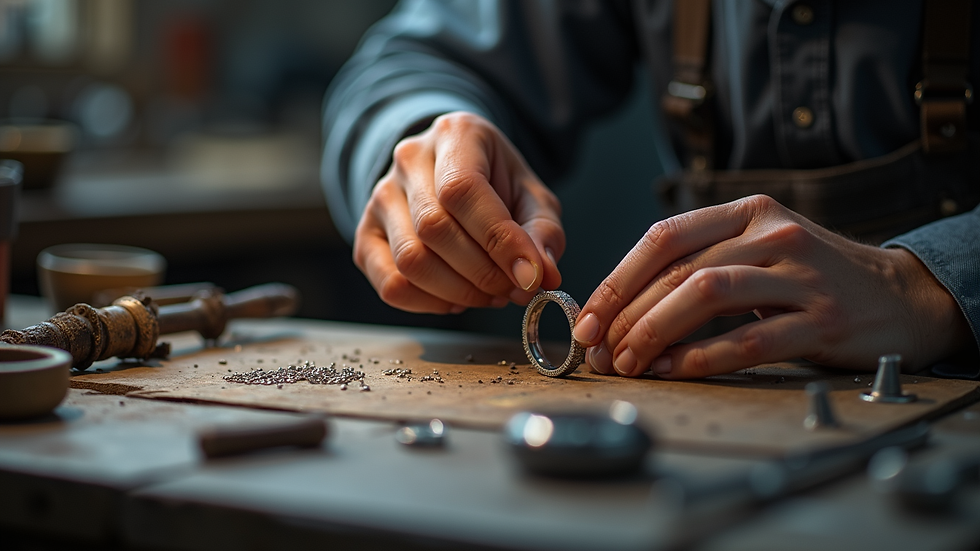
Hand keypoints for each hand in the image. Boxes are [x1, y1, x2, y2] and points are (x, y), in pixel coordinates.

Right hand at [354, 112, 563, 313]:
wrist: (453, 174)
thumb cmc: (497, 185)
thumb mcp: (532, 196)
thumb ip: (543, 232)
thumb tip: (542, 275)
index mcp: (454, 135)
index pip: (463, 190)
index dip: (498, 240)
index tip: (531, 277)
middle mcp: (408, 160)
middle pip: (434, 229)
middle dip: (483, 273)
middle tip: (514, 290)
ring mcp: (381, 198)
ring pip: (410, 260)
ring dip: (459, 292)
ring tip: (490, 294)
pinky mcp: (366, 235)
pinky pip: (390, 283)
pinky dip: (429, 304)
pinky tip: (456, 299)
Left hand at [572, 195, 971, 377]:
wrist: (899, 297)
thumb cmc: (812, 278)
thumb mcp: (757, 250)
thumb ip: (699, 264)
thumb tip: (620, 308)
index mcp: (747, 212)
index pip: (663, 238)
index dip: (617, 280)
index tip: (587, 317)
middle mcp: (771, 234)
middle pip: (678, 270)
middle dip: (626, 315)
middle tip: (598, 350)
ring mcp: (799, 275)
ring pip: (706, 296)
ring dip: (654, 333)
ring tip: (628, 363)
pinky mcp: (822, 320)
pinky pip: (746, 340)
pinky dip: (699, 358)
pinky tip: (671, 371)